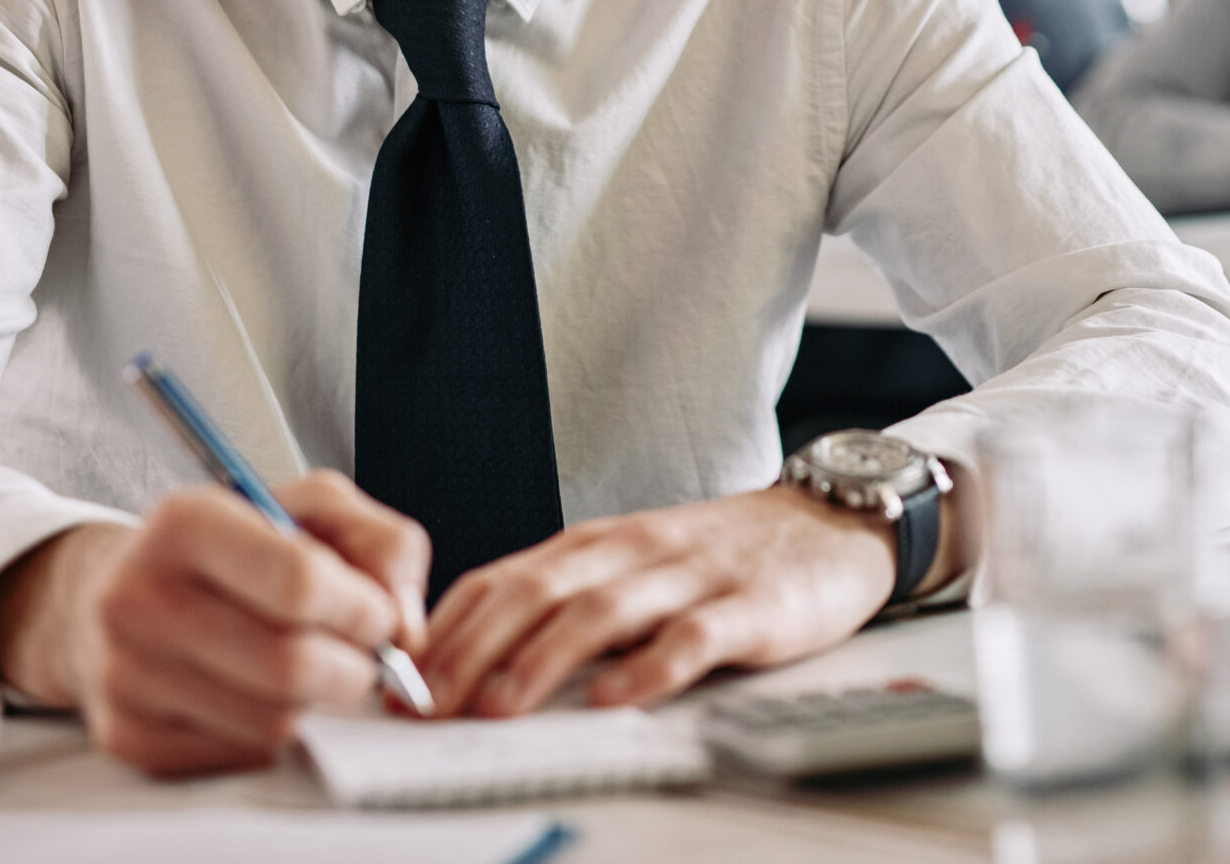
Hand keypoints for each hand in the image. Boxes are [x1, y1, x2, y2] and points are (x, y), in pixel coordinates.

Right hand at [0, 471, 428, 775]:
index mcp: (185, 523)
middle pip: (288, 665)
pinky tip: (261, 695)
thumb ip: (384, 545)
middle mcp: (137, 598)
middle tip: (363, 659)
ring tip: (309, 668)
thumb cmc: (234, 547)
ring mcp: (124, 673)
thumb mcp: (314, 508)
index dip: (362, 609)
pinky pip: (239, 755)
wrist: (118, 592)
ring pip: (270, 721)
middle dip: (353, 669)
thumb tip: (404, 629)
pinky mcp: (126, 735)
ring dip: (314, 703)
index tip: (378, 616)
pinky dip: (271, 732)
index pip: (298, 582)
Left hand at [415, 486, 899, 717]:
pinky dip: (650, 668)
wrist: (829, 522)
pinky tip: (617, 700)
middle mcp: (633, 552)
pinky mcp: (750, 606)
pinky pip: (694, 637)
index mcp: (594, 544)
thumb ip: (563, 603)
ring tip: (499, 707)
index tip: (401, 681)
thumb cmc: (719, 556)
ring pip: (602, 610)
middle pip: (536, 593)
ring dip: (541, 660)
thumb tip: (473, 664)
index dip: (445, 630)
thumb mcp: (629, 566)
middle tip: (429, 705)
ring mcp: (691, 577)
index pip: (501, 579)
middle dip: (473, 651)